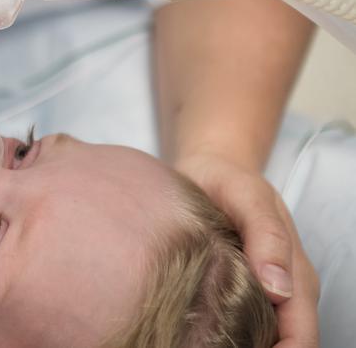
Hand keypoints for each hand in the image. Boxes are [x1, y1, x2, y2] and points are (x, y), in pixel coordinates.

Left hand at [176, 152, 319, 347]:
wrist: (209, 168)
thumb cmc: (230, 180)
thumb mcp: (248, 195)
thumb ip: (267, 236)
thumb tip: (279, 288)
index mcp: (297, 278)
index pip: (301, 341)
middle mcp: (285, 296)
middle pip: (280, 346)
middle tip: (207, 342)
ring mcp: (262, 298)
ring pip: (258, 340)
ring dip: (235, 342)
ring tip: (201, 336)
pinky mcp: (237, 295)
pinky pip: (238, 327)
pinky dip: (221, 332)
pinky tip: (196, 325)